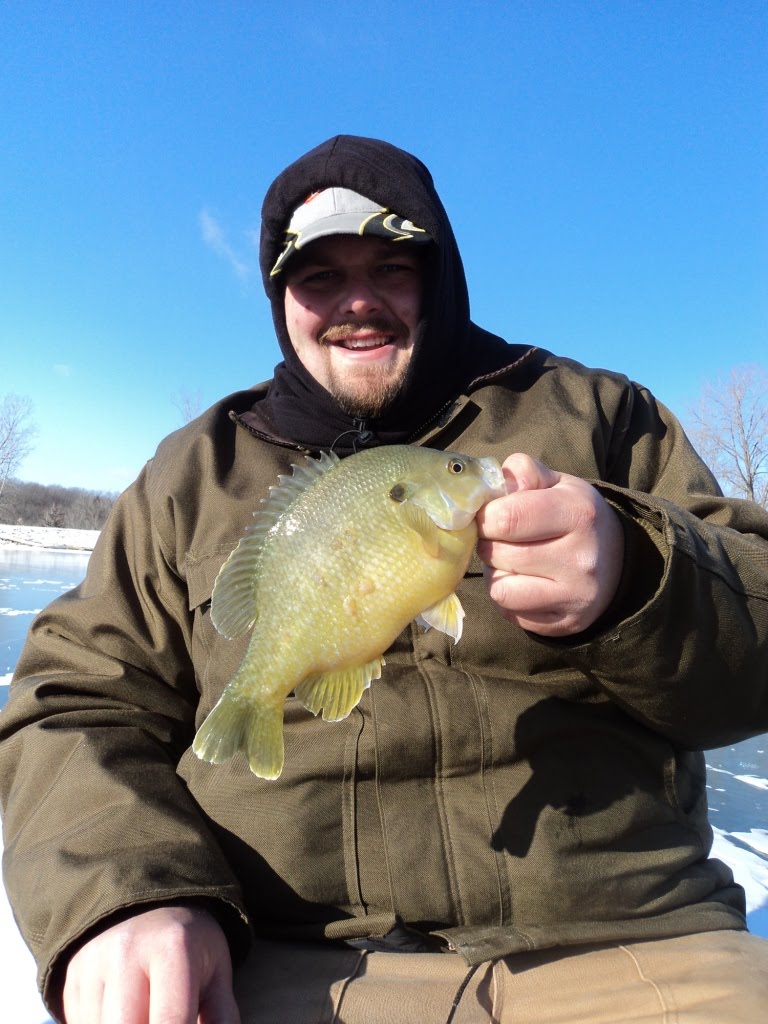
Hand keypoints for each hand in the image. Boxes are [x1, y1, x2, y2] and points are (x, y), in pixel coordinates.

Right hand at [62, 904, 240, 1023]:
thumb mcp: (214, 969)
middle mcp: (126, 953)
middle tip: (165, 1017)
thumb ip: (220, 1014)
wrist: (144, 902)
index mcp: (172, 947)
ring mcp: (91, 966)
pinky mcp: (69, 980)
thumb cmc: (187, 944)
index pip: (169, 1021)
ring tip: (147, 1011)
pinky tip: (125, 1013)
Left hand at [476, 453, 623, 636]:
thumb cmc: (575, 515)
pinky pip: (511, 613)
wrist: (618, 561)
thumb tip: (494, 486)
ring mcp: (575, 597)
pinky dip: (508, 598)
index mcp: (579, 514)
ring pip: (500, 590)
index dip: (485, 517)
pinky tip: (523, 583)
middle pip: (498, 554)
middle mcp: (581, 559)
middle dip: (488, 544)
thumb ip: (524, 473)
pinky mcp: (566, 624)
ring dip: (496, 573)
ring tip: (510, 561)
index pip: (506, 518)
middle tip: (500, 538)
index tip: (489, 515)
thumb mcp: (558, 483)